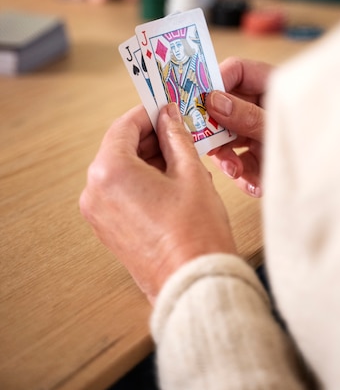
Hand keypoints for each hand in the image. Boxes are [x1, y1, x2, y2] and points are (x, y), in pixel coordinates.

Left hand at [79, 103, 236, 303]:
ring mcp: (98, 213)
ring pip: (120, 170)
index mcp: (110, 171)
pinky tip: (170, 179)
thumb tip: (169, 116)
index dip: (148, 113)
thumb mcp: (190, 172)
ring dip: (147, 158)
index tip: (165, 107)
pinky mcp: (107, 228)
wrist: (194, 282)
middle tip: (178, 129)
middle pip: (120, 148)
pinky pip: (120, 191)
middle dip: (149, 136)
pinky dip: (141, 179)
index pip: (124, 126)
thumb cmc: (194, 232)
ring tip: (181, 156)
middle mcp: (95, 191)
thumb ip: (176, 137)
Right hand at [205, 57, 273, 197]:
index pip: (234, 71)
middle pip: (224, 108)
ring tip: (237, 171)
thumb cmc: (323, 139)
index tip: (199, 99)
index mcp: (269, 86)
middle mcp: (261, 107)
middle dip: (217, 130)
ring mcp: (260, 131)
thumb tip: (214, 100)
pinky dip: (244, 175)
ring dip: (229, 158)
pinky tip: (255, 185)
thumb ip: (247, 115)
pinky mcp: (262, 156)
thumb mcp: (278, 126)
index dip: (214, 81)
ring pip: (228, 138)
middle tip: (208, 144)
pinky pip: (242, 162)